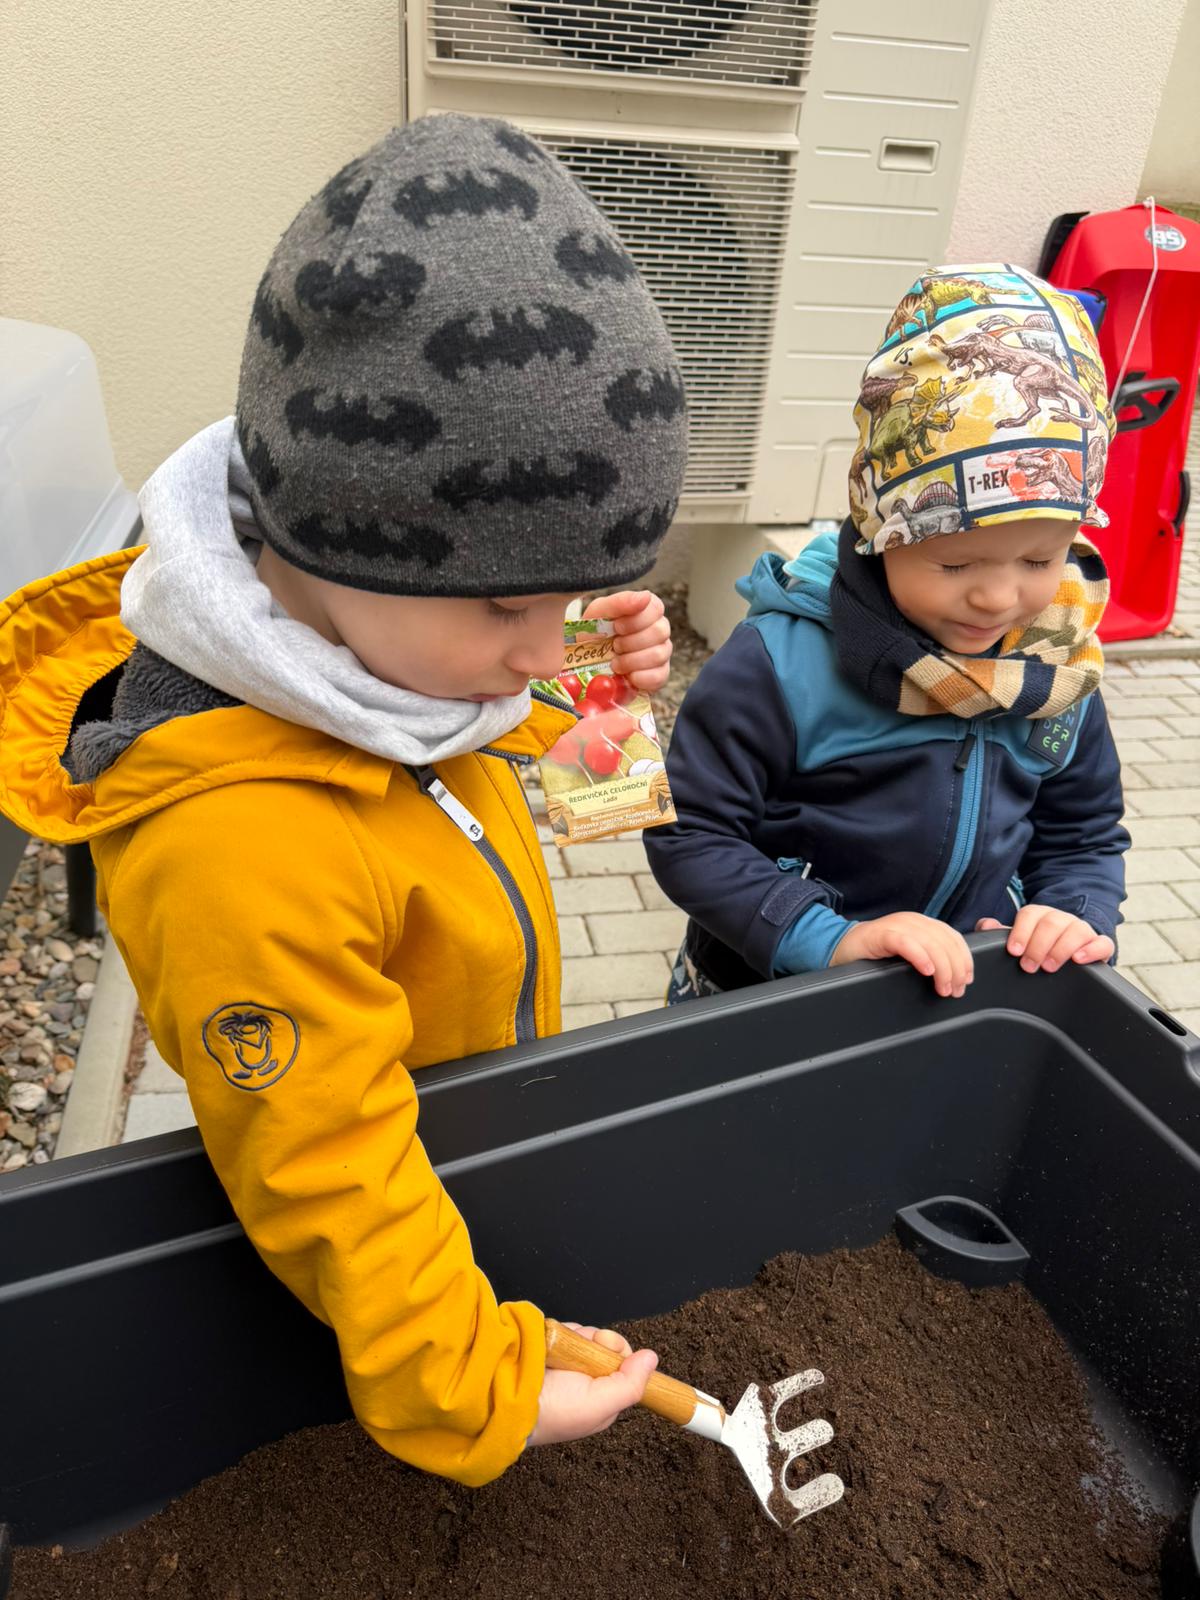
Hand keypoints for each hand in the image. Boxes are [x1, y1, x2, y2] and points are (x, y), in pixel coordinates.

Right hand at [528, 1323, 657, 1446]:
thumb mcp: (600, 1406)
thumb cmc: (552, 1413)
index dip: (619, 1352)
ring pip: (587, 1334)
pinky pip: (568, 1328)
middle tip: (582, 1355)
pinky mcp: (553, 1346)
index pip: (624, 1363)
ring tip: (562, 1354)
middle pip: (606, 1344)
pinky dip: (562, 1331)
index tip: (609, 1352)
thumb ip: (630, 1383)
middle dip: (596, 1342)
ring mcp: (569, 1361)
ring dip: (577, 1338)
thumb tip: (651, 1358)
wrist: (506, 1399)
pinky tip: (553, 1346)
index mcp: (602, 1396)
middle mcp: (587, 1378)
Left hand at [583, 591, 671, 693]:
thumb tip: (645, 596)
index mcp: (647, 610)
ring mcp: (662, 653)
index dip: (636, 620)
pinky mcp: (659, 675)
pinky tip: (627, 676)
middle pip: (660, 632)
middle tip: (614, 646)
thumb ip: (620, 602)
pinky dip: (640, 677)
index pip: (656, 608)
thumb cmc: (595, 633)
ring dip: (632, 660)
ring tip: (615, 663)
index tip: (617, 627)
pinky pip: (659, 676)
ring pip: (659, 654)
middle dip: (631, 642)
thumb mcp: (599, 612)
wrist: (584, 662)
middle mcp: (659, 629)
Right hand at [831, 912, 973, 997]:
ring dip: (942, 968)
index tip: (966, 980)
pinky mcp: (880, 934)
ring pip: (930, 943)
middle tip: (955, 990)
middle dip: (955, 969)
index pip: (953, 937)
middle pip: (945, 942)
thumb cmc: (877, 955)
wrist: (842, 948)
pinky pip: (905, 943)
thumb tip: (956, 977)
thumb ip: (930, 956)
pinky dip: (919, 956)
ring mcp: (896, 925)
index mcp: (923, 924)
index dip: (965, 959)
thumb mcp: (910, 953)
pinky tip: (926, 970)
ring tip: (942, 988)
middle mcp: (913, 921)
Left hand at [976, 906, 1113, 971]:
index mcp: (1040, 915)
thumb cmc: (1038, 948)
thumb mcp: (1020, 940)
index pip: (1030, 914)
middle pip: (1051, 922)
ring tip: (1049, 966)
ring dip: (1061, 948)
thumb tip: (985, 926)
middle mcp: (1062, 919)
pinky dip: (1092, 950)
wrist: (1068, 955)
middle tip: (1029, 966)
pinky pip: (1102, 943)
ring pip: (1076, 930)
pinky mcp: (1099, 946)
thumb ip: (1000, 933)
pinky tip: (1078, 960)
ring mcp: (1082, 931)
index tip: (1014, 951)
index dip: (1020, 932)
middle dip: (1038, 945)